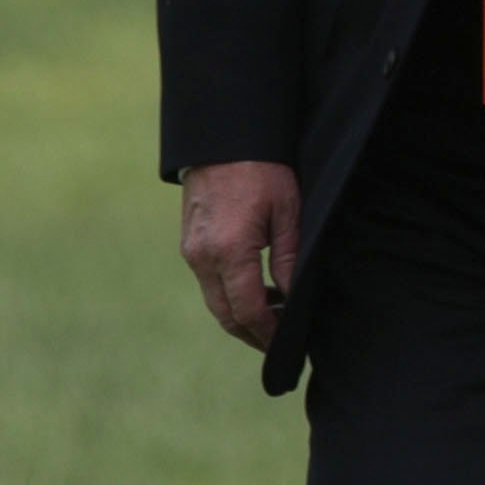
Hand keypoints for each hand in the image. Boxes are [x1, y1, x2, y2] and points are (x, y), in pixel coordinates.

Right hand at [179, 159, 300, 348]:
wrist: (222, 140)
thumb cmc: (262, 170)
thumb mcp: (288, 213)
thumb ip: (290, 260)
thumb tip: (295, 300)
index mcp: (229, 251)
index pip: (248, 310)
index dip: (268, 334)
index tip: (286, 345)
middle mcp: (203, 257)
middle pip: (226, 315)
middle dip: (253, 334)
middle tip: (279, 343)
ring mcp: (191, 252)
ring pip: (215, 302)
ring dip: (241, 317)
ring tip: (274, 319)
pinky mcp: (189, 244)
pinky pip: (209, 283)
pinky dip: (230, 297)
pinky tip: (257, 293)